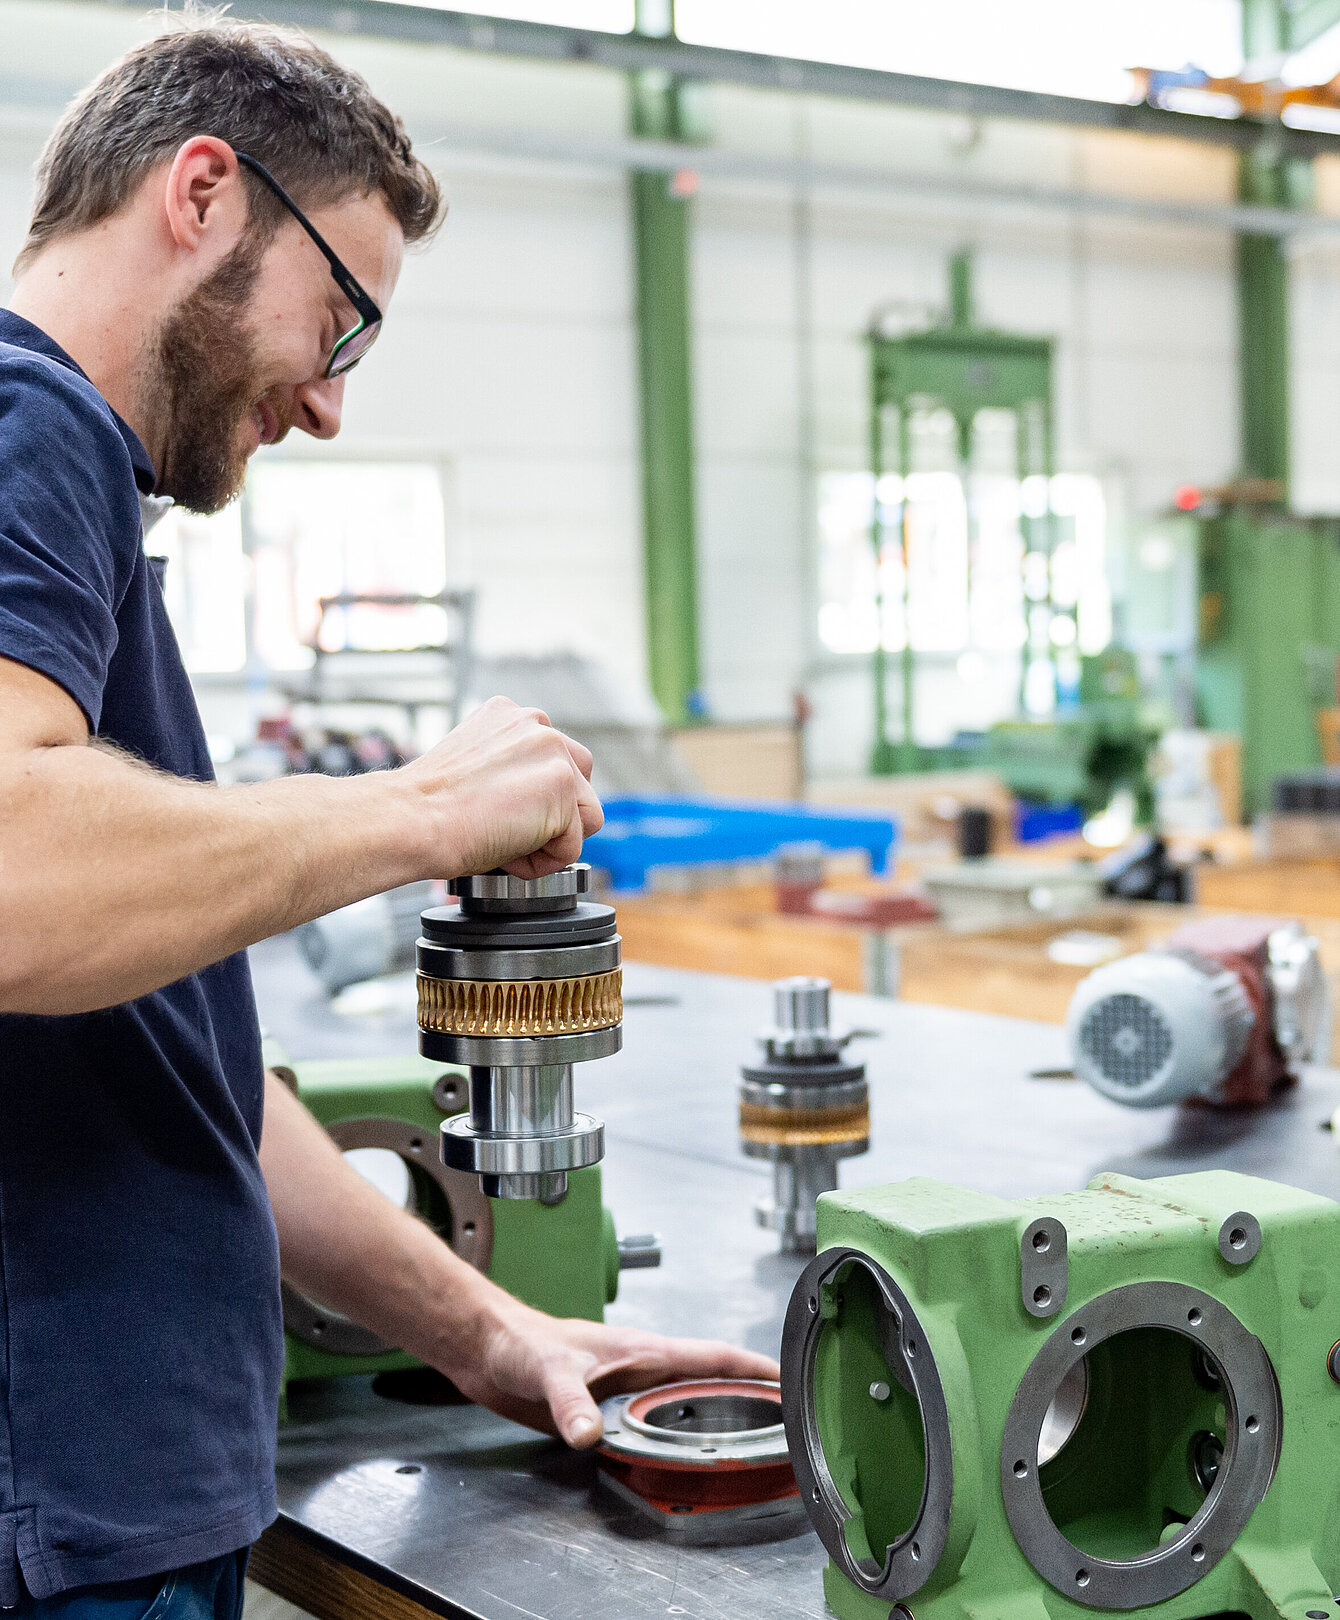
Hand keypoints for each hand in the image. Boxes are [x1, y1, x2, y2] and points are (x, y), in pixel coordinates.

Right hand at [399, 697, 602, 879]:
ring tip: (506, 840)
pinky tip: (506, 851)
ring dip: (550, 839)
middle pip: (580, 784)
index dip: (532, 801)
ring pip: (584, 816)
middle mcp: (538, 724)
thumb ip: (511, 770)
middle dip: (555, 817)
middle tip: (506, 830)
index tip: (498, 812)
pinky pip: (572, 846)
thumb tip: (533, 801)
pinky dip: (543, 862)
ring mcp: (554, 752)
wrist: (413, 820)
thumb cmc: (429, 808)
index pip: (554, 763)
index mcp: (511, 715)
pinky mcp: (562, 785)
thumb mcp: (475, 770)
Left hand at [441, 1298, 780, 1448]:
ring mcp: (625, 1388)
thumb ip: (571, 1403)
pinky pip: (651, 1425)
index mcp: (643, 1351)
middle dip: (748, 1398)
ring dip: (712, 1420)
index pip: (712, 1356)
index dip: (754, 1368)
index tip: (790, 1378)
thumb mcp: (549, 1372)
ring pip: (682, 1405)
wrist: (489, 1346)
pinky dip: (670, 1440)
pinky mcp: (605, 1409)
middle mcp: (642, 1369)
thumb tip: (589, 1435)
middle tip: (781, 1423)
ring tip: (744, 1445)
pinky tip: (672, 1461)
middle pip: (708, 1382)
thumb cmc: (520, 1341)